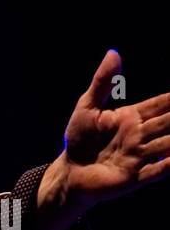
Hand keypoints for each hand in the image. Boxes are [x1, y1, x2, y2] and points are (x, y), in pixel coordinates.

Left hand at [43, 50, 169, 218]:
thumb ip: (103, 82)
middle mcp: (140, 136)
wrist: (69, 172)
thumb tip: (113, 52)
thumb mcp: (87, 108)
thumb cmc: (79, 139)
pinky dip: (167, 165)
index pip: (162, 104)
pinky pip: (155, 171)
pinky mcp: (133, 177)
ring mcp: (139, 156)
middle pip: (169, 122)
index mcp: (133, 118)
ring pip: (167, 145)